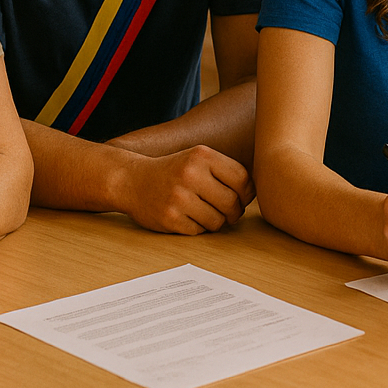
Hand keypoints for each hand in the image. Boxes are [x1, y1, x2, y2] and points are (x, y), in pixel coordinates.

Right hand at [116, 145, 253, 233]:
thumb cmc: (174, 170)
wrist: (131, 180)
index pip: (242, 178)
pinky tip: (190, 218)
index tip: (243, 197)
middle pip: (232, 203)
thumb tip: (255, 193)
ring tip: (208, 214)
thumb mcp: (198, 158)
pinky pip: (199, 231)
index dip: (248, 192)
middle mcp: (190, 174)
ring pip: (217, 221)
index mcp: (202, 155)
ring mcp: (178, 197)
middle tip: (231, 213)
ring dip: (217, 222)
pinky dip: (199, 228)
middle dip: (235, 212)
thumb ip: (225, 170)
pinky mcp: (169, 218)